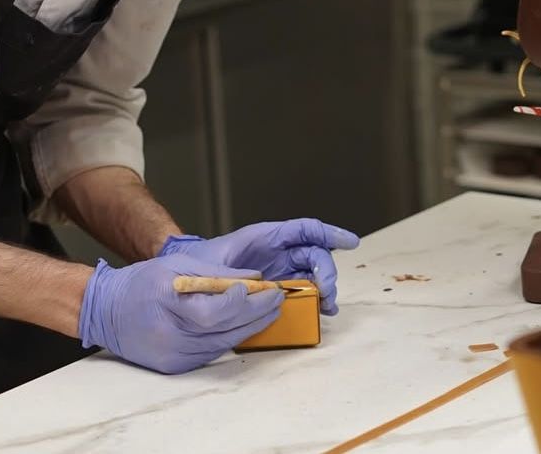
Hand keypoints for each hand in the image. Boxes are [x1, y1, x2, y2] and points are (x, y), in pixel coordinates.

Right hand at [79, 254, 283, 373]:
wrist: (107, 311)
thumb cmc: (142, 282)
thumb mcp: (175, 265)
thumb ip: (214, 272)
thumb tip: (252, 279)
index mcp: (167, 304)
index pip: (213, 311)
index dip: (241, 303)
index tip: (263, 289)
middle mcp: (170, 335)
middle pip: (224, 330)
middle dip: (256, 314)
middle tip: (277, 298)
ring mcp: (173, 355)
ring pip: (223, 344)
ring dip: (249, 327)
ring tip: (269, 310)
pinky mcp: (175, 367)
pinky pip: (211, 352)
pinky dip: (229, 337)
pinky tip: (244, 324)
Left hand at [159, 219, 359, 315]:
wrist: (189, 281)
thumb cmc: (201, 265)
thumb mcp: (213, 265)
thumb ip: (234, 275)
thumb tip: (262, 287)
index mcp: (266, 237)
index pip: (303, 229)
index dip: (329, 232)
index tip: (351, 242)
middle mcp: (278, 252)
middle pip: (314, 254)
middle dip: (327, 270)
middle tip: (327, 290)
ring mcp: (280, 271)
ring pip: (313, 274)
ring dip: (325, 288)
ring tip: (327, 304)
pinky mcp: (279, 290)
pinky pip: (303, 293)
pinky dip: (316, 300)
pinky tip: (322, 311)